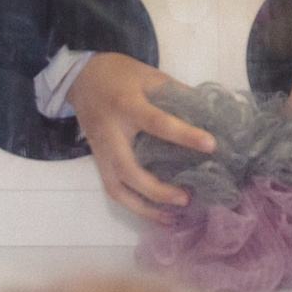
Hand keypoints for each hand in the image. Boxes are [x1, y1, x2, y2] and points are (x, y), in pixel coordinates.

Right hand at [69, 53, 214, 222]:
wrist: (80, 77)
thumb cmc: (119, 73)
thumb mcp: (149, 75)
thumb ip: (176, 93)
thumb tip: (207, 115)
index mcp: (127, 105)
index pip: (157, 123)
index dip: (185, 135)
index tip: (211, 145)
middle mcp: (110, 133)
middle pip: (129, 171)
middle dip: (157, 191)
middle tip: (187, 198)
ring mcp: (100, 151)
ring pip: (116, 190)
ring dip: (144, 208)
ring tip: (172, 217)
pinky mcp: (98, 161)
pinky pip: (113, 189)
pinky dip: (134, 205)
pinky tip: (155, 213)